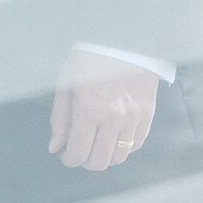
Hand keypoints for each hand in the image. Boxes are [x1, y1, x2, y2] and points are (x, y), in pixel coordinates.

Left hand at [48, 49, 158, 171]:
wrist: (125, 40)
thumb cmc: (89, 60)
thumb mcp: (66, 84)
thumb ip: (60, 119)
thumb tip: (55, 147)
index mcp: (89, 109)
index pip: (78, 153)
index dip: (68, 159)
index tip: (65, 155)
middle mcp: (113, 117)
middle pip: (99, 162)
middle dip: (85, 162)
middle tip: (80, 151)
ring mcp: (133, 117)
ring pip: (119, 157)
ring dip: (105, 156)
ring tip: (96, 145)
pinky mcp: (148, 114)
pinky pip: (136, 144)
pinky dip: (123, 147)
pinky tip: (112, 138)